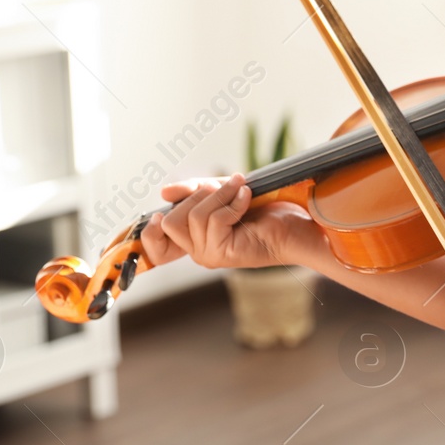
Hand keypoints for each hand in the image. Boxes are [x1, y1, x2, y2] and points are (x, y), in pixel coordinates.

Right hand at [140, 173, 310, 269]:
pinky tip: (247, 198)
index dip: (148, 233)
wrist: (296, 224)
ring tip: (241, 188)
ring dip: (220, 195)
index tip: (161, 210)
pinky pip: (213, 220)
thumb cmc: (263, 208)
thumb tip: (164, 192)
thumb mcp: (221, 193)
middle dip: (197, 196)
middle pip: (170, 222)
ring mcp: (210, 255)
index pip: (154, 246)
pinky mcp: (225, 254)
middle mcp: (197, 252)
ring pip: (193, 217)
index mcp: (193, 240)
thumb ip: (193, 192)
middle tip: (226, 188)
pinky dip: (232, 203)